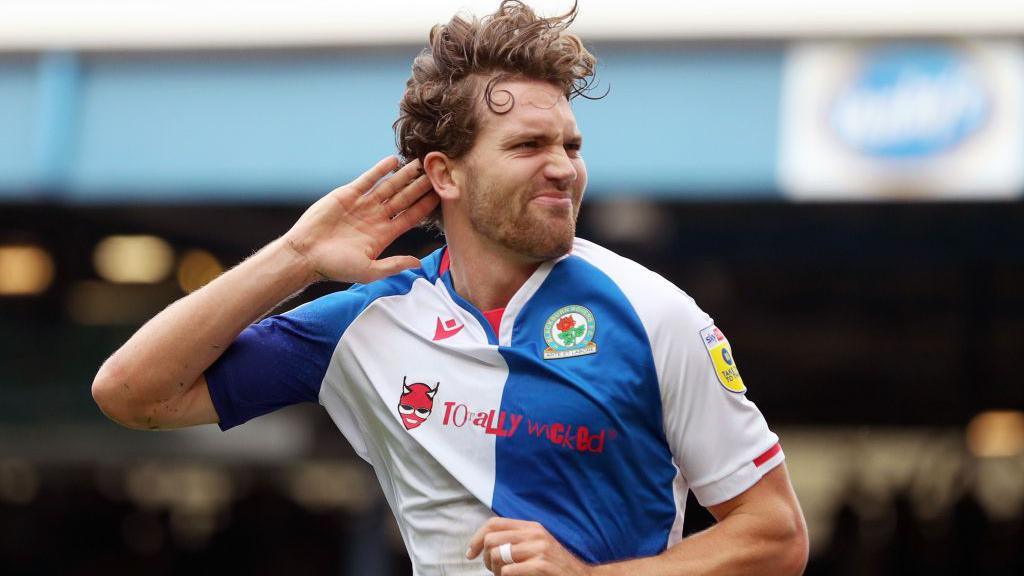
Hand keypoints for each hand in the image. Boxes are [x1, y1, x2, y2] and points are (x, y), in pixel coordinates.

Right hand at [282, 155, 438, 284]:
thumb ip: (394, 265)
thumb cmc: (335, 267)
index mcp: (384, 235)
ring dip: (404, 175)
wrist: (306, 254)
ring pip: (389, 186)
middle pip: (404, 199)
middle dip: (420, 186)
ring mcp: (363, 205)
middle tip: (437, 173)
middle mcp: (376, 218)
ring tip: (420, 163)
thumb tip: (418, 263)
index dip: (426, 206)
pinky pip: (368, 179)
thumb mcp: (369, 270)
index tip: (442, 195)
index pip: (411, 217)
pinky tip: (394, 160)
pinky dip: (380, 170)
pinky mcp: (347, 194)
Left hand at [467, 517, 592, 575]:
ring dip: (496, 571)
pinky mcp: (541, 566)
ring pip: (498, 555)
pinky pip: (508, 571)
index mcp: (531, 527)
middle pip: (492, 539)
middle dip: (486, 558)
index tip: (471, 554)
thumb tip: (485, 543)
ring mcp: (539, 549)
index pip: (493, 523)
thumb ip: (516, 540)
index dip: (477, 538)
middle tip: (493, 571)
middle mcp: (534, 534)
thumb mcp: (536, 546)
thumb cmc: (553, 566)